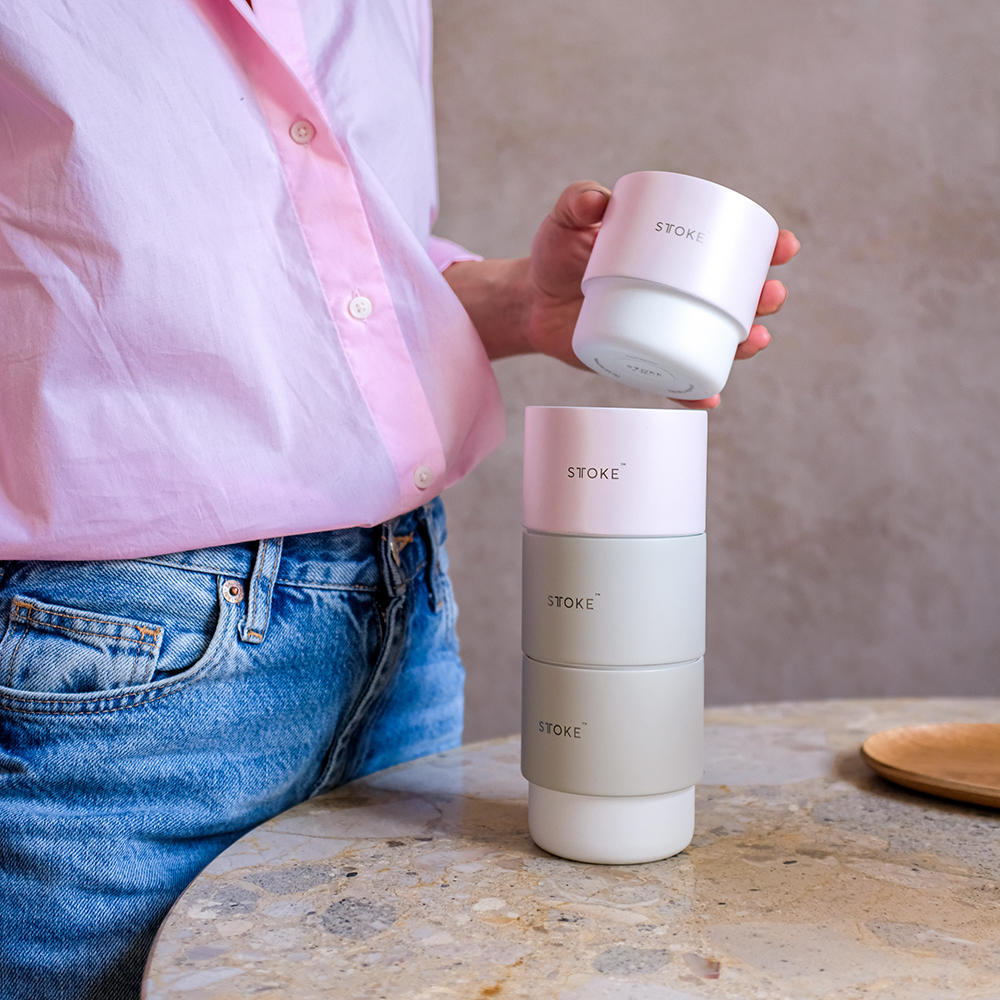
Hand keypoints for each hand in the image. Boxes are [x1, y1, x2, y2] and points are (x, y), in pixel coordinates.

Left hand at [527, 181, 800, 407]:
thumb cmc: (556, 257)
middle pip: (734, 300)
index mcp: (674, 258)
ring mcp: (663, 332)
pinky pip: (675, 383)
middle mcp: (677, 296)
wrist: (531, 305)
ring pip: (716, 342)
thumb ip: (576, 202)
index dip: (764, 249)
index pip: (728, 252)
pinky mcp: (642, 364)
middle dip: (762, 299)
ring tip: (754, 341)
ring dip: (744, 345)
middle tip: (768, 296)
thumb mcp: (565, 223)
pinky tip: (710, 397)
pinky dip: (695, 392)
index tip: (782, 247)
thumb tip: (595, 200)